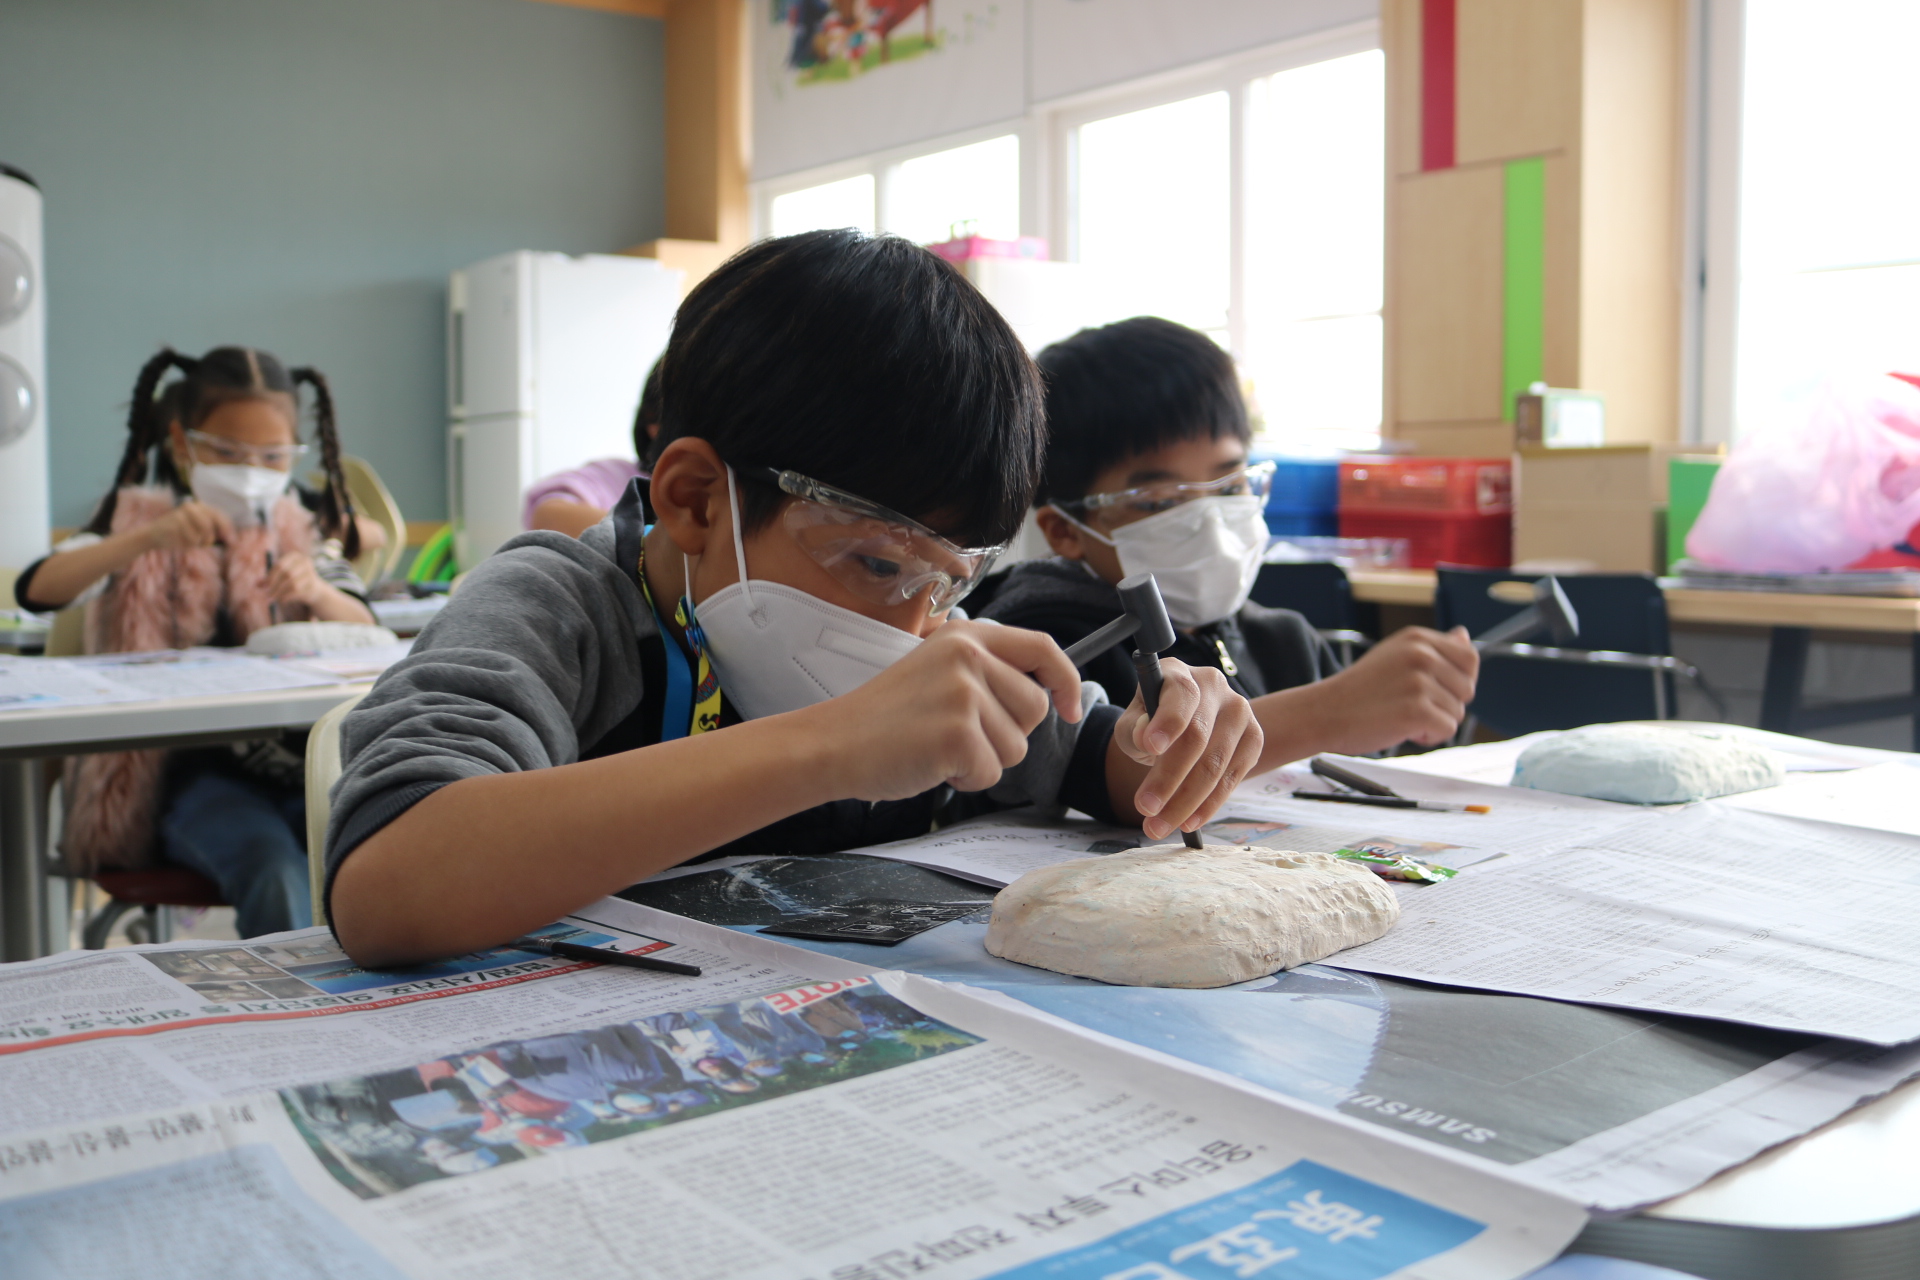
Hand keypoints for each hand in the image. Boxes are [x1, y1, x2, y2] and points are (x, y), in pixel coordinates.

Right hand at [142, 501, 232, 553]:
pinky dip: (191, 543)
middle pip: (213, 521)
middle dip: (212, 536)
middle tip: (206, 545)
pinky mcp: (176, 520)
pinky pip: (193, 537)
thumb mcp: (198, 532)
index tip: (232, 541)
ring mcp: (184, 512)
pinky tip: (181, 542)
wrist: (153, 536)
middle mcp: (193, 506)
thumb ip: (213, 531)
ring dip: (201, 541)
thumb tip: (231, 537)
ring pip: (205, 530)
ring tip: (192, 542)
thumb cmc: (179, 535)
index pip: (219, 515)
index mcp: (199, 507)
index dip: (228, 528)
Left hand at [267, 551, 328, 608]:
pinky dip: (286, 596)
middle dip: (274, 585)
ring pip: (291, 583)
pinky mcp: (313, 584)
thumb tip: (257, 584)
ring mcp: (310, 573)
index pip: (280, 565)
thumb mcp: (281, 577)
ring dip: (280, 592)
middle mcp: (304, 562)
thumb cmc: (294, 580)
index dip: (270, 576)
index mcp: (295, 556)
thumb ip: (269, 579)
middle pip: (286, 573)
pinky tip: (282, 600)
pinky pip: (297, 591)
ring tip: (273, 599)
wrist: (314, 590)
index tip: (262, 586)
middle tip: (266, 595)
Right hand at [813, 621, 1083, 800]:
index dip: (1065, 681)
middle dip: (1008, 734)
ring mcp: (964, 693)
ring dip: (985, 760)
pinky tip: (933, 764)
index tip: (1070, 708)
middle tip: (959, 734)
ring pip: (1017, 746)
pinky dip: (966, 780)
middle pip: (1035, 708)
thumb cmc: (886, 717)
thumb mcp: (939, 670)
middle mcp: (969, 656)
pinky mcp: (957, 733)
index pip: (1043, 648)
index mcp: (967, 635)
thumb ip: (987, 672)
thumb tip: (1048, 695)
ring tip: (940, 747)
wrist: (834, 743)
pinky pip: (992, 773)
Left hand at [1111, 659, 1262, 840]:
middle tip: (1145, 809)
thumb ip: (1132, 728)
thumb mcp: (1132, 723)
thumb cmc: (1151, 723)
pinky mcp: (1253, 739)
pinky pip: (1233, 777)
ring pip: (1216, 763)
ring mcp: (1240, 711)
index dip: (1167, 721)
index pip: (1180, 695)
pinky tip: (1189, 821)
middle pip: (1197, 737)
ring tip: (1159, 825)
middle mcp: (1214, 686)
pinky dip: (1209, 805)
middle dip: (1168, 779)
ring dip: (1186, 802)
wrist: (1182, 726)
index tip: (1150, 747)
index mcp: (1179, 673)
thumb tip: (1144, 735)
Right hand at [1305, 626, 1477, 752]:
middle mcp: (1422, 655)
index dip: (1457, 679)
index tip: (1431, 688)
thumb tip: (1464, 635)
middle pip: (1467, 688)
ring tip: (1400, 714)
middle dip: (1445, 703)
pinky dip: (1428, 736)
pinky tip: (1402, 728)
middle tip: (1408, 702)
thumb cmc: (1359, 689)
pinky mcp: (1417, 711)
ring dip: (1433, 721)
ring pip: (1457, 712)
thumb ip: (1433, 647)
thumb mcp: (1395, 655)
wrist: (1324, 712)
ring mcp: (1420, 683)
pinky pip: (1447, 730)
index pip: (1469, 657)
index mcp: (1417, 639)